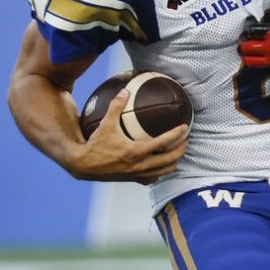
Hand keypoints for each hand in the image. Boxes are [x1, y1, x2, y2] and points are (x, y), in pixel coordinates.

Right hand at [72, 89, 189, 184]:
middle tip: (186, 140)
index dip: (177, 134)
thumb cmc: (95, 144)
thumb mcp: (105, 123)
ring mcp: (138, 174)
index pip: (164, 142)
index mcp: (136, 151)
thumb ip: (116, 106)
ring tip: (178, 153)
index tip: (185, 127)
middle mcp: (140, 165)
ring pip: (164, 171)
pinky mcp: (133, 180)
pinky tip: (161, 166)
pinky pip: (152, 178)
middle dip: (181, 150)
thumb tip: (125, 90)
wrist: (83, 165)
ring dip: (174, 162)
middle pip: (170, 159)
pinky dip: (160, 172)